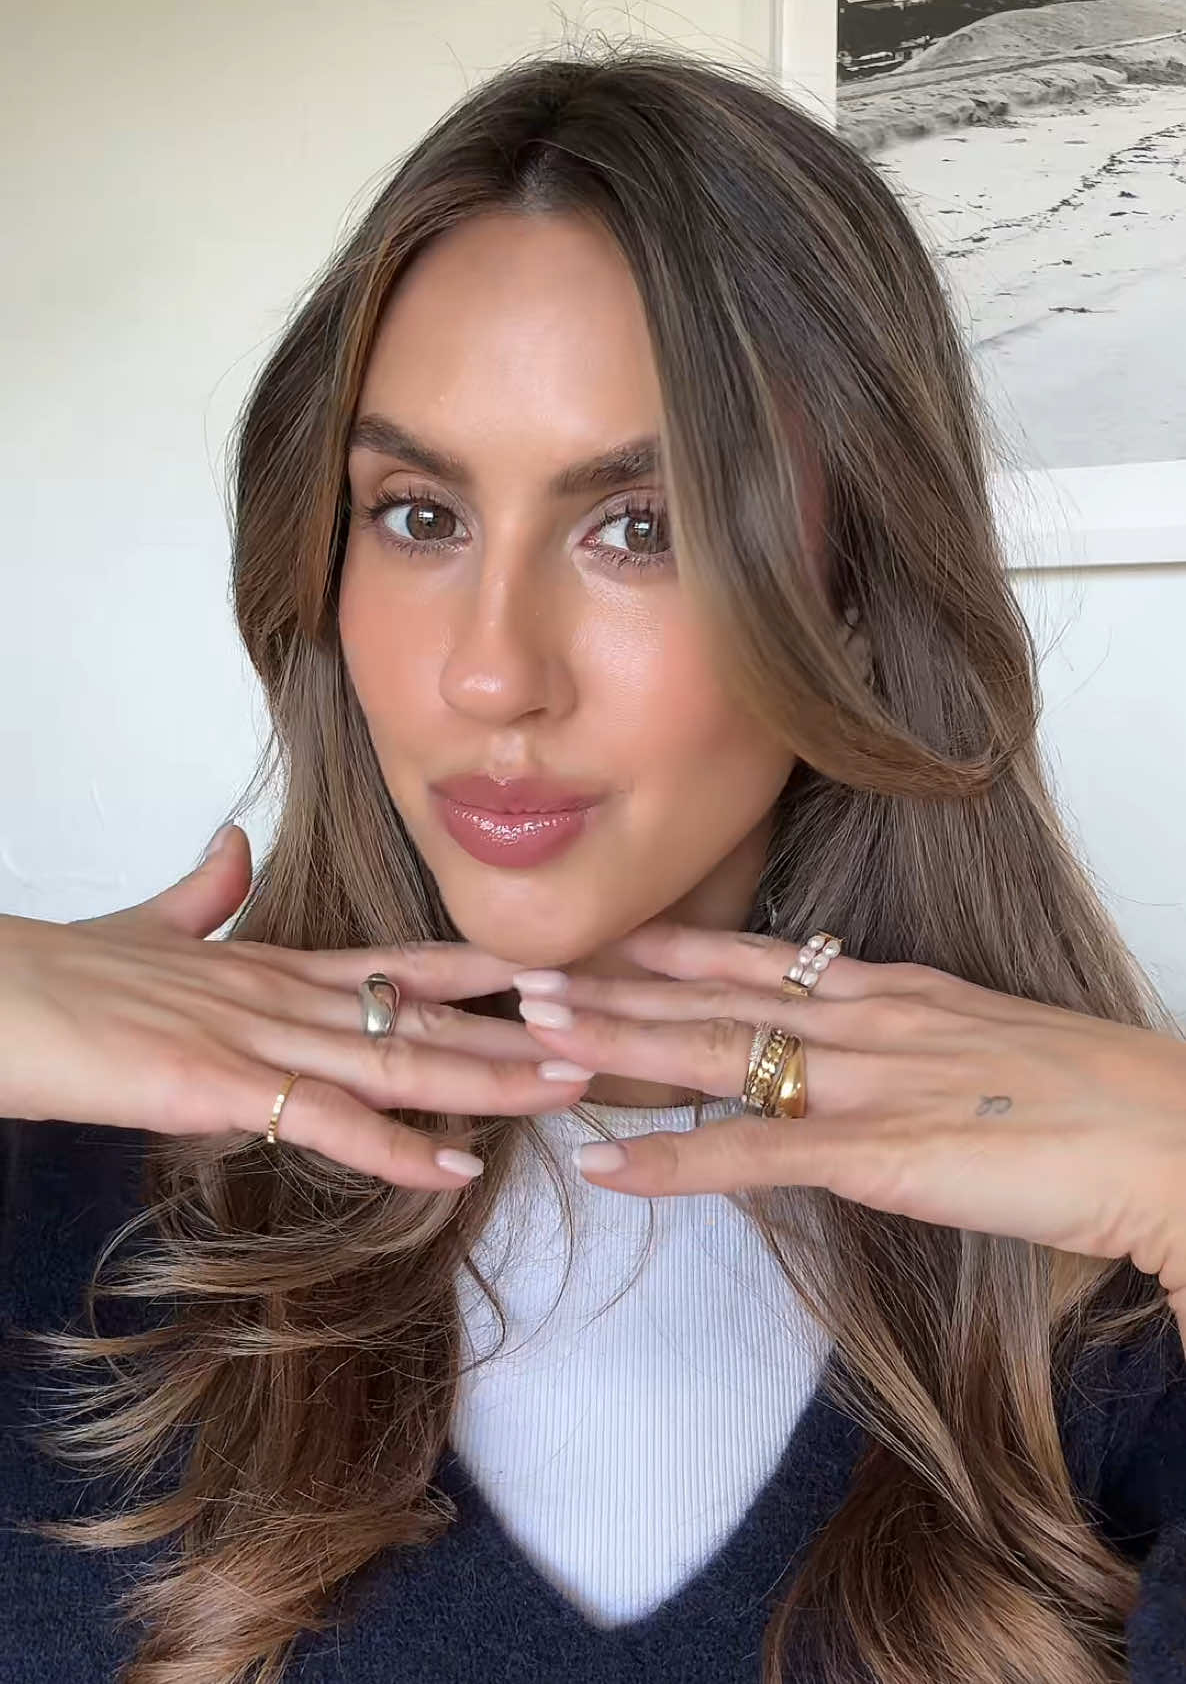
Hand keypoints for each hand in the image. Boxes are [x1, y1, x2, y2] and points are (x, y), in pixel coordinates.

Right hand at [0, 825, 590, 1187]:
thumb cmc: (56, 976)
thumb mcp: (145, 929)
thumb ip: (201, 897)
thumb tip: (230, 848)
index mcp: (267, 965)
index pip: (394, 964)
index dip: (474, 973)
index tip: (544, 976)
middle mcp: (278, 993)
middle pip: (419, 1016)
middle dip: (514, 1031)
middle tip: (598, 1036)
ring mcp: (251, 1035)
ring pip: (395, 1061)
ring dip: (488, 1080)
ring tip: (566, 1088)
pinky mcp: (215, 1084)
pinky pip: (327, 1122)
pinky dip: (396, 1150)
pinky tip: (457, 1169)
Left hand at [514, 921, 1185, 1332]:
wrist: (1168, 1133)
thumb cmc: (1093, 1097)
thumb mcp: (986, 1044)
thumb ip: (913, 1042)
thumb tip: (865, 1055)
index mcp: (895, 991)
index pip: (760, 956)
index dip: (673, 947)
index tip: (604, 935)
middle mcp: (867, 1017)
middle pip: (716, 993)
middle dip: (616, 982)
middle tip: (527, 968)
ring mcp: (868, 1080)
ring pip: (717, 1052)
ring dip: (619, 1044)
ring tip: (537, 1034)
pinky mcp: (880, 1153)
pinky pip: (753, 1154)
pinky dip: (671, 1161)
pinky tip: (605, 1165)